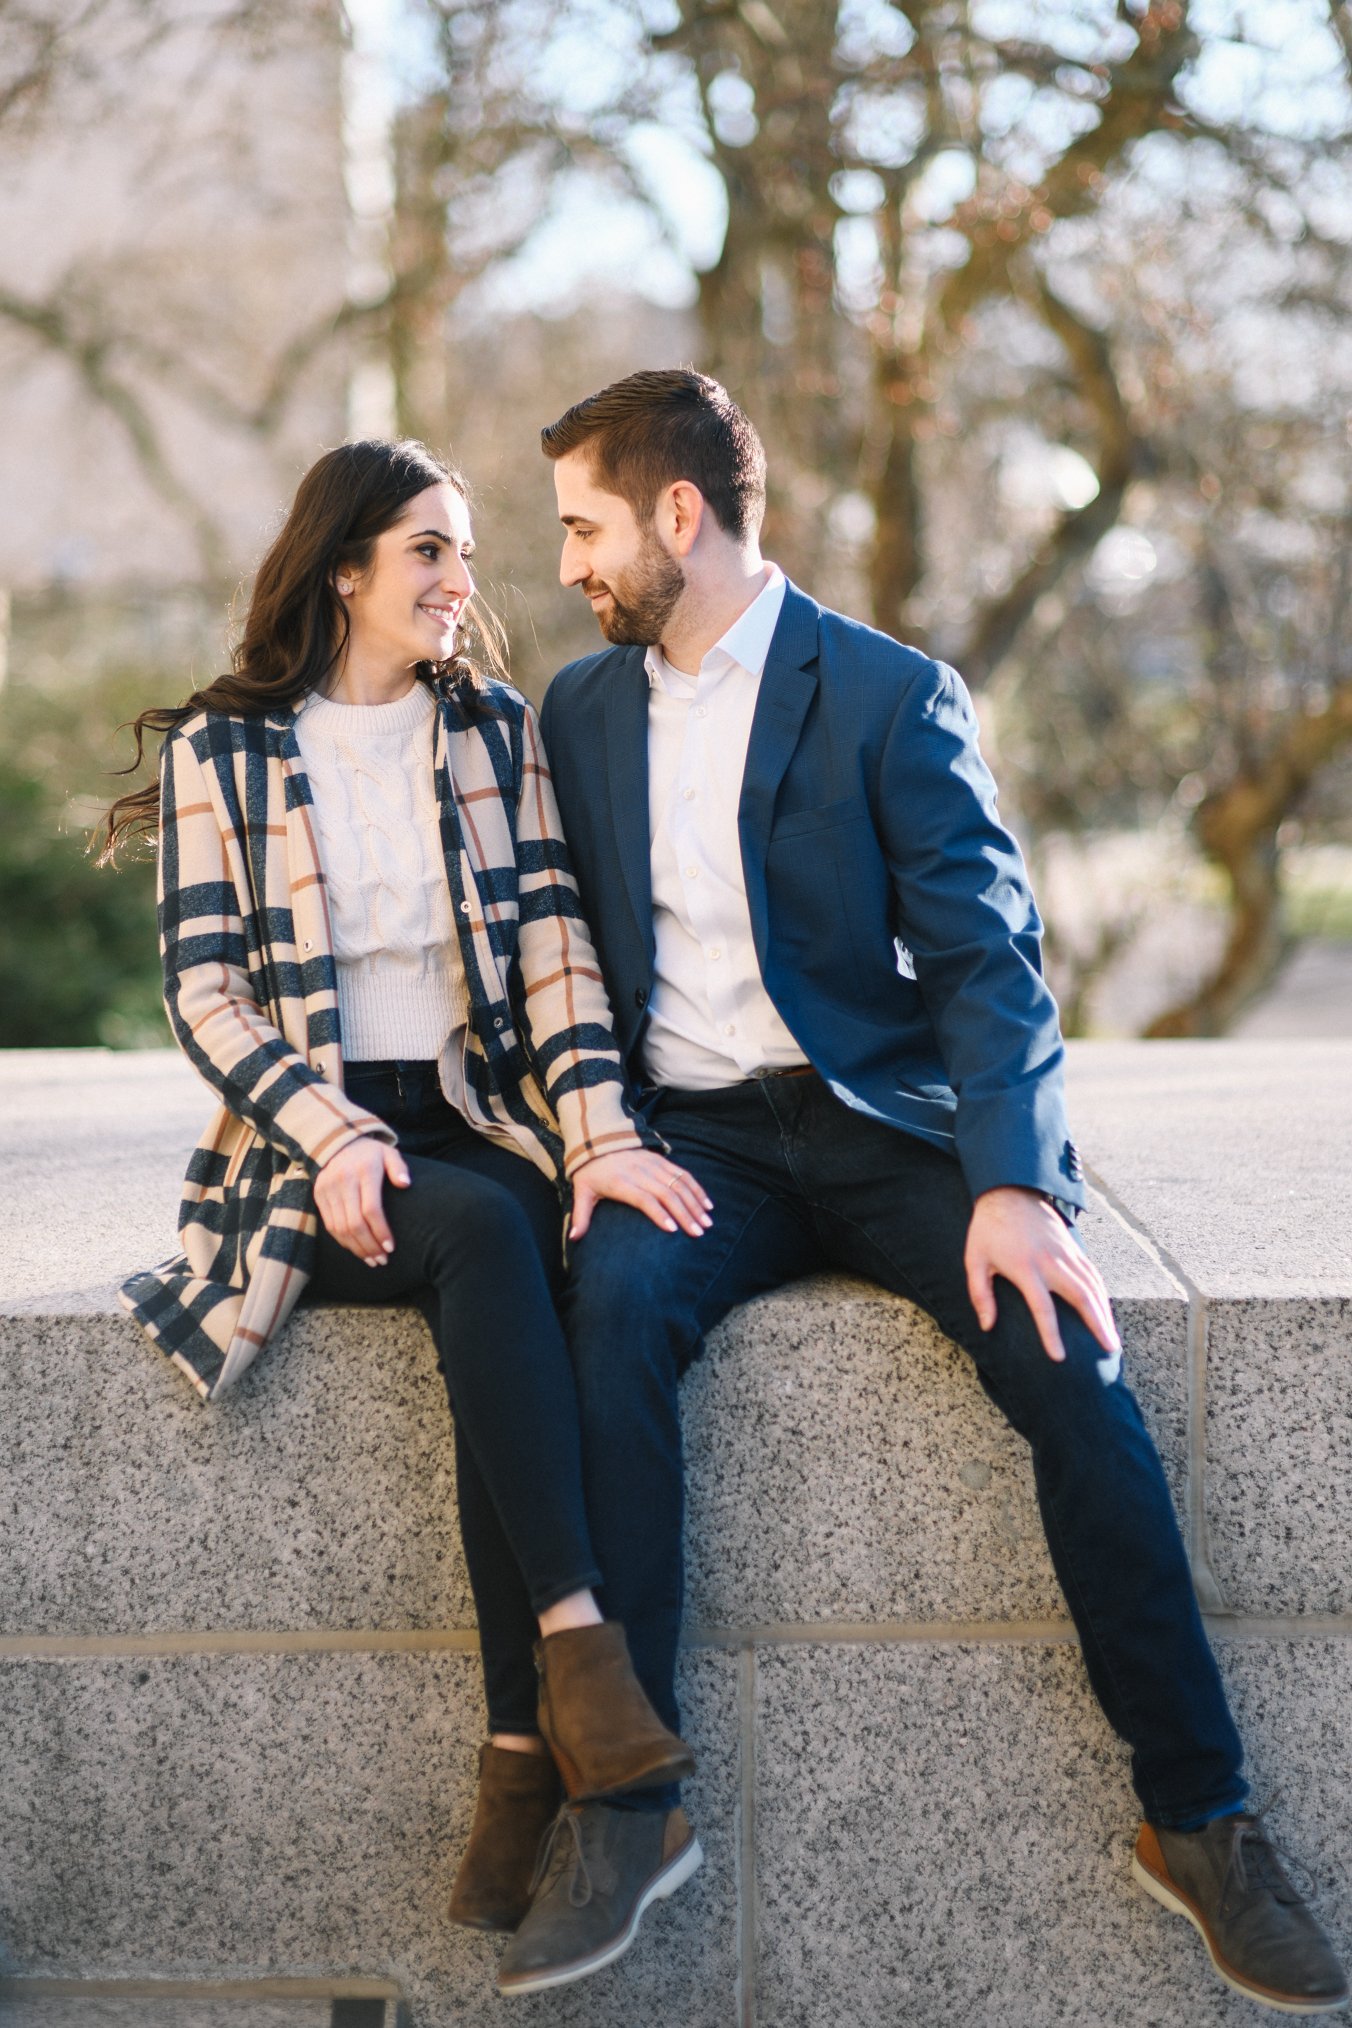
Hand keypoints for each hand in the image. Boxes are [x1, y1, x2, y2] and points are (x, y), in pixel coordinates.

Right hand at [314, 1135, 410, 1264]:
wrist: (337, 1142)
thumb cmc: (370, 1153)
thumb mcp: (388, 1153)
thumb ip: (398, 1168)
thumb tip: (405, 1184)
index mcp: (363, 1171)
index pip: (371, 1209)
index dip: (380, 1231)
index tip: (390, 1247)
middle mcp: (343, 1181)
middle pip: (354, 1223)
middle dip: (369, 1246)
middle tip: (382, 1260)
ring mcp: (328, 1189)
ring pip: (340, 1228)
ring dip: (356, 1248)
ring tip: (371, 1260)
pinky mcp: (319, 1196)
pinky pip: (330, 1225)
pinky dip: (343, 1241)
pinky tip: (356, 1249)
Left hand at [570, 1148, 712, 1240]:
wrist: (599, 1140)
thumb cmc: (590, 1171)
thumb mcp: (581, 1191)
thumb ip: (580, 1216)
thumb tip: (573, 1239)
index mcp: (621, 1182)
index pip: (644, 1198)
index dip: (659, 1213)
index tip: (673, 1229)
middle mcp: (640, 1173)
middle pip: (667, 1194)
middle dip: (685, 1214)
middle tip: (698, 1232)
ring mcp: (653, 1165)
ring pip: (679, 1184)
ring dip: (695, 1203)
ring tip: (707, 1222)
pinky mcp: (661, 1161)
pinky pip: (683, 1175)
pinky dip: (697, 1189)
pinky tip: (707, 1204)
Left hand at [965, 1186, 1119, 1363]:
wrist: (1009, 1192)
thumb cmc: (988, 1230)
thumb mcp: (975, 1260)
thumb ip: (980, 1294)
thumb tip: (987, 1326)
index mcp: (1025, 1268)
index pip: (1042, 1307)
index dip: (1051, 1334)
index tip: (1060, 1357)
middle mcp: (1051, 1261)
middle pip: (1081, 1297)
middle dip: (1097, 1325)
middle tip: (1110, 1349)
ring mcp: (1066, 1253)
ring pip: (1092, 1286)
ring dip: (1105, 1313)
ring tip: (1112, 1338)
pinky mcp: (1073, 1246)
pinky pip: (1092, 1273)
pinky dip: (1102, 1293)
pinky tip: (1106, 1310)